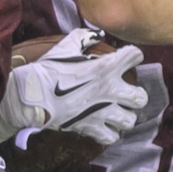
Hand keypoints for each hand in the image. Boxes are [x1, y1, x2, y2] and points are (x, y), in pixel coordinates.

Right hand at [0, 30, 147, 145]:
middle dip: (136, 97)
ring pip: (129, 121)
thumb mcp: (65, 47)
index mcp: (106, 67)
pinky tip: (103, 126)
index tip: (127, 58)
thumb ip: (83, 38)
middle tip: (125, 95)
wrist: (32, 96)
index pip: (135, 56)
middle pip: (140, 98)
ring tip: (116, 114)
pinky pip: (111, 137)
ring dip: (123, 117)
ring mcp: (102, 112)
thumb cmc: (48, 70)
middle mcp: (110, 90)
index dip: (133, 56)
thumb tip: (97, 34)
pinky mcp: (91, 128)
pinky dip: (108, 133)